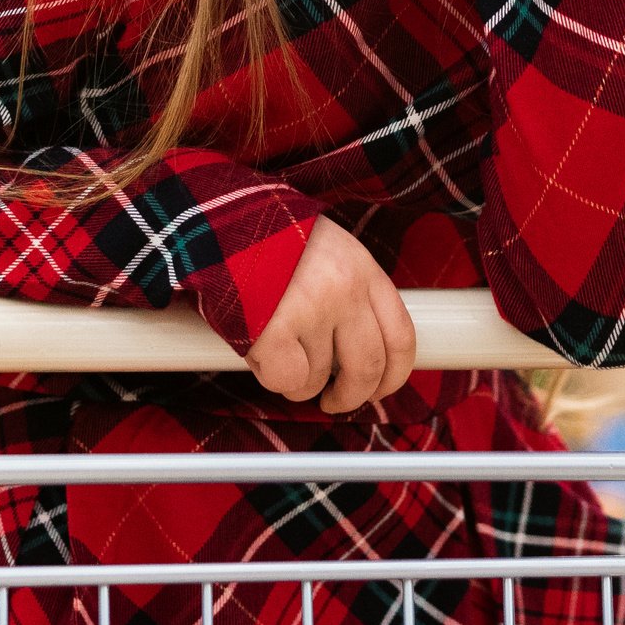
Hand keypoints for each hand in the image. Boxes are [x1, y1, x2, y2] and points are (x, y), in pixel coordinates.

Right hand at [243, 218, 415, 413]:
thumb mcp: (330, 254)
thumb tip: (369, 359)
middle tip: (335, 401)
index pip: (401, 337)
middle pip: (369, 367)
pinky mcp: (275, 329)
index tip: (379, 390)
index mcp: (363, 269)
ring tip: (279, 348)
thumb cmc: (275, 245)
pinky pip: (288, 380)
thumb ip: (354, 297)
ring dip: (299, 379)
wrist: (223, 224)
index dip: (394, 376)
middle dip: (352, 396)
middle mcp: (345, 290)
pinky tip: (262, 351)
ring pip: (319, 379)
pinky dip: (274, 376)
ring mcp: (311, 310)